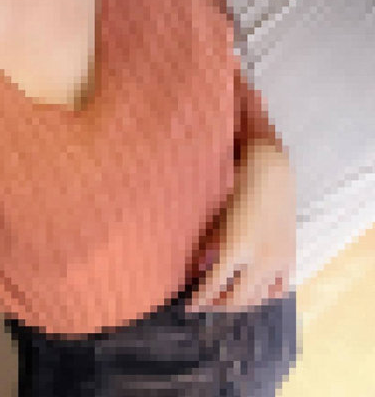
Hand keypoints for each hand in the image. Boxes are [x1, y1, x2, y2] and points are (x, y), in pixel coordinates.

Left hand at [185, 141, 295, 312]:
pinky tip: (255, 292)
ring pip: (258, 297)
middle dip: (219, 305)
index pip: (213, 285)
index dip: (200, 299)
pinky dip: (266, 294)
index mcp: (236, 246)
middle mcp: (259, 258)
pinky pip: (279, 287)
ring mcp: (278, 260)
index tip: (189, 306)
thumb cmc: (238, 188)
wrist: (271, 173)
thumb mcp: (218, 217)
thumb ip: (209, 245)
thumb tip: (199, 271)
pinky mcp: (290, 256)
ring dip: (241, 301)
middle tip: (206, 304)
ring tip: (226, 299)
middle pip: (237, 298)